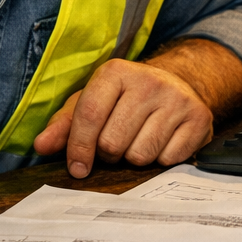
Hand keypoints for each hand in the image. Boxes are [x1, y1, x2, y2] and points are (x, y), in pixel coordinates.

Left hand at [33, 59, 214, 176]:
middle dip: (109, 153)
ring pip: (141, 156)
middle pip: (113, 143)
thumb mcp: (92, 102)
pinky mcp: (200, 118)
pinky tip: (162, 142)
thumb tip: (41, 146)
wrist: (178, 85)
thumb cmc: (125, 99)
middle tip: (116, 144)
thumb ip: (63, 124)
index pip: (89, 116)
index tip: (77, 168)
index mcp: (116, 72)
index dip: (78, 148)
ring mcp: (178, 99)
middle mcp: (149, 81)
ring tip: (138, 141)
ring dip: (135, 158)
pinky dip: (161, 160)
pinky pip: (168, 160)